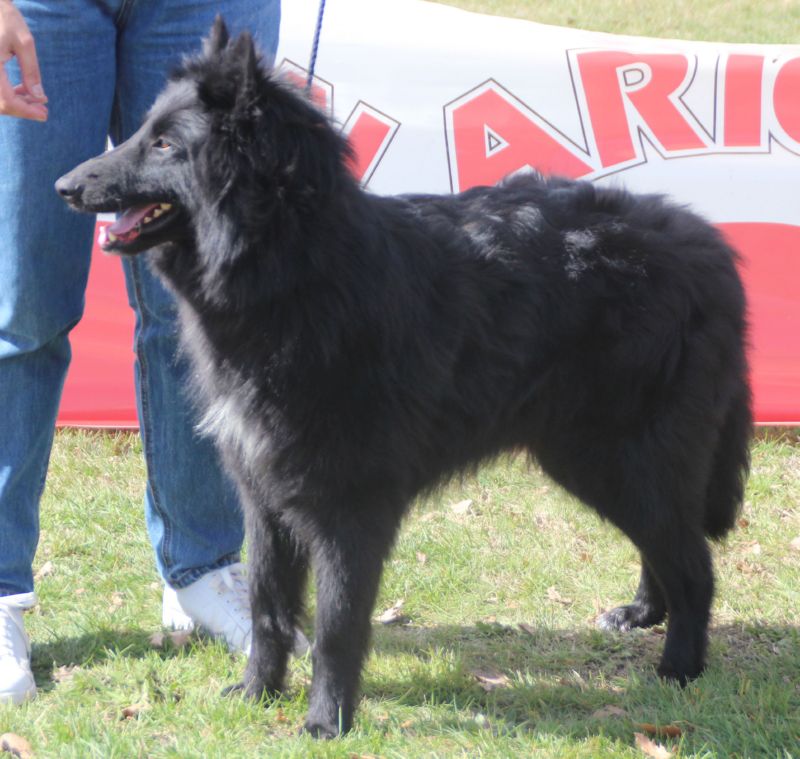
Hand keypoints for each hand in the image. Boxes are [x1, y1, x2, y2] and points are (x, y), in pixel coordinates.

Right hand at [0, 0, 46, 120]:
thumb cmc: (5, 18)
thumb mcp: (24, 42)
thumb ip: (31, 71)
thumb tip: (40, 97)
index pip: (7, 100)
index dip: (26, 111)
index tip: (45, 114)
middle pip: (0, 104)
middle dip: (23, 109)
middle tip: (44, 109)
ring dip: (16, 103)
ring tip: (37, 99)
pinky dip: (9, 94)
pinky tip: (25, 90)